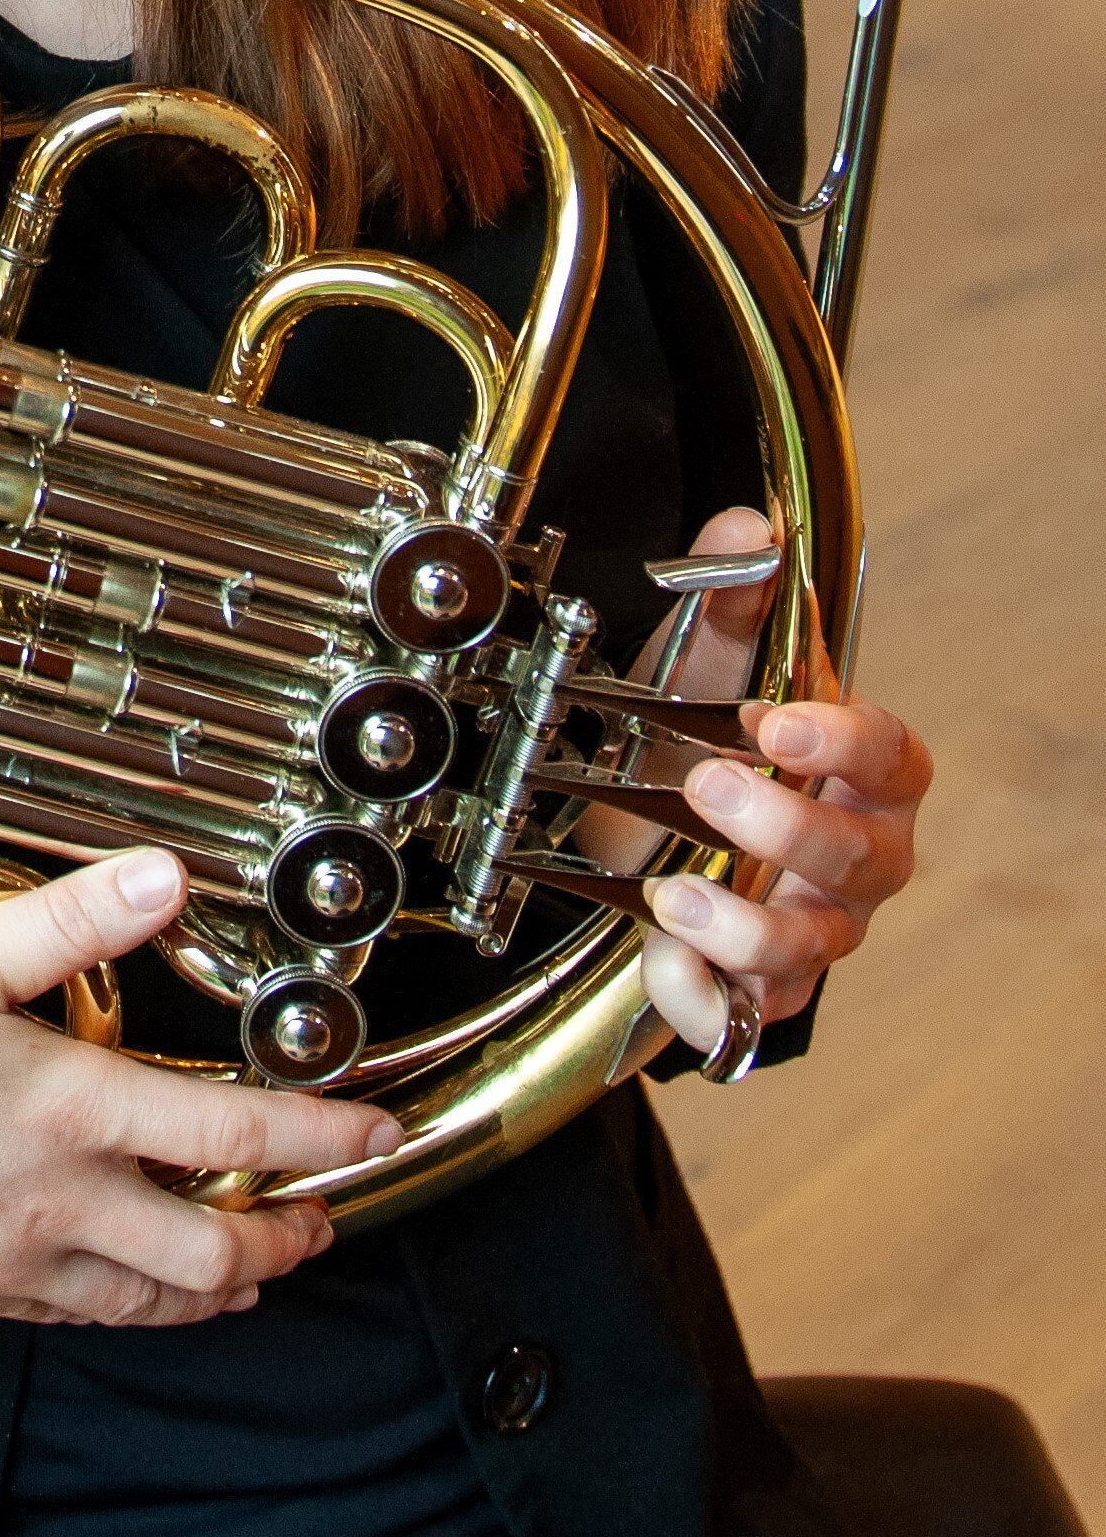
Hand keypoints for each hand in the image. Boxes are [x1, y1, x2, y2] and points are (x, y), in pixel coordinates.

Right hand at [0, 846, 403, 1323]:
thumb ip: (67, 923)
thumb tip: (164, 876)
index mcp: (70, 1111)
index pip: (234, 1138)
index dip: (323, 1141)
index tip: (375, 1136)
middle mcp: (60, 1202)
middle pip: (213, 1253)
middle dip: (288, 1241)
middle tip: (327, 1221)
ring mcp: (16, 1261)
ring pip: (155, 1303)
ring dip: (224, 1286)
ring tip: (260, 1266)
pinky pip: (81, 1320)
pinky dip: (138, 1310)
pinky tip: (139, 1290)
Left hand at [619, 507, 930, 1058]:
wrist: (643, 824)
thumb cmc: (698, 737)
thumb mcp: (699, 663)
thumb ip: (728, 599)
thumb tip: (745, 528)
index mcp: (859, 772)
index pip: (893, 757)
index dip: (844, 740)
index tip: (776, 717)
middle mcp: (852, 855)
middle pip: (862, 858)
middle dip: (787, 827)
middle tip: (708, 785)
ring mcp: (812, 925)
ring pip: (814, 944)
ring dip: (745, 923)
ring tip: (672, 894)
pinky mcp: (760, 982)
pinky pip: (750, 1008)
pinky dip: (705, 995)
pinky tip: (663, 963)